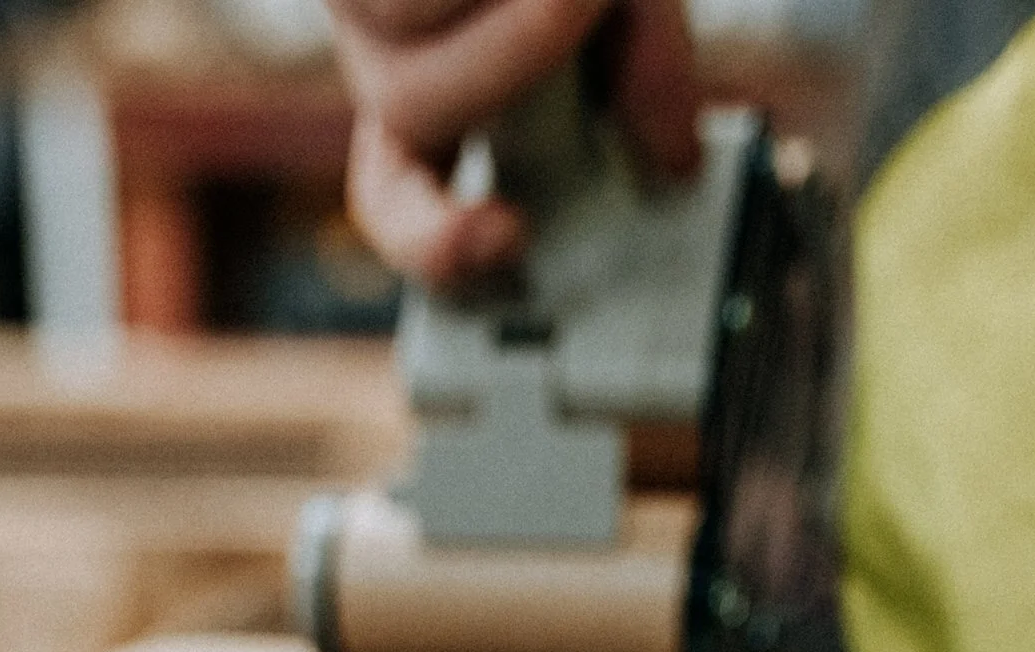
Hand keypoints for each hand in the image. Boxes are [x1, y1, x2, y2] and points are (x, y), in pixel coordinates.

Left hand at [336, 0, 701, 286]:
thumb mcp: (626, 4)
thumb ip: (645, 74)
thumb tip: (678, 159)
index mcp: (439, 102)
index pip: (401, 206)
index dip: (441, 245)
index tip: (512, 234)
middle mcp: (382, 57)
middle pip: (418, 105)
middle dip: (524, 44)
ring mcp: (356, 0)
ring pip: (409, 12)